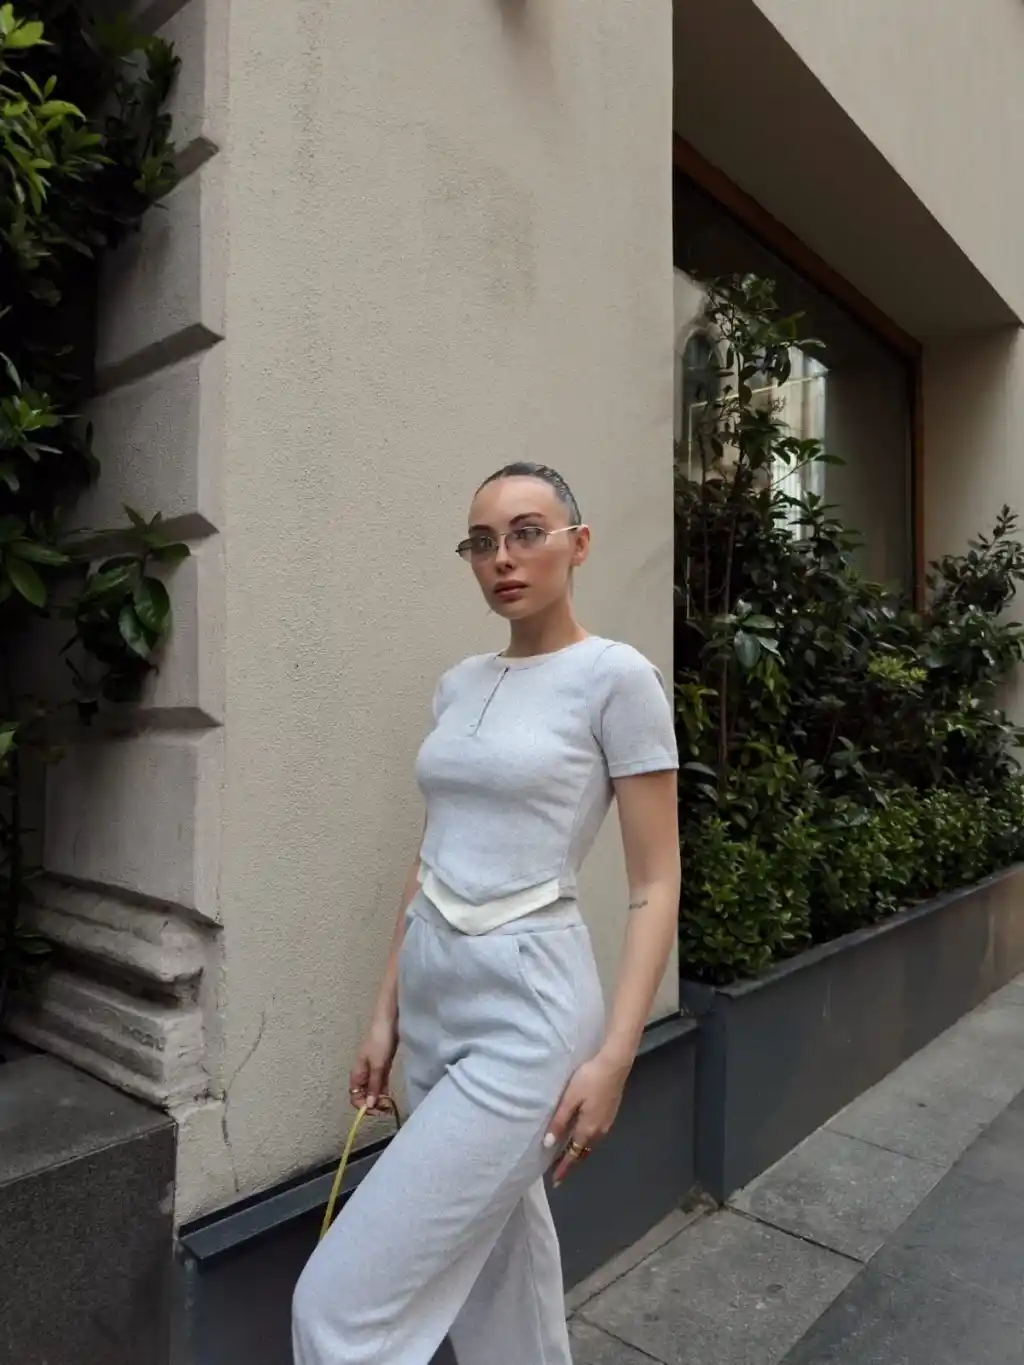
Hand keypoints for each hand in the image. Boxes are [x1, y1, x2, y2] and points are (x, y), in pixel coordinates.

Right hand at [349, 1015, 397, 1111]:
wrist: (388, 1022)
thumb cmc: (380, 1042)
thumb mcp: (377, 1065)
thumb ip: (374, 1086)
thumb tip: (369, 1106)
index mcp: (357, 1074)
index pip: (355, 1098)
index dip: (364, 1107)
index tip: (377, 1111)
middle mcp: (363, 1075)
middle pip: (364, 1096)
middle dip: (373, 1105)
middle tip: (387, 1109)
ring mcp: (373, 1071)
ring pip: (373, 1091)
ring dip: (380, 1100)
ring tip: (390, 1106)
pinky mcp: (382, 1067)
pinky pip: (381, 1084)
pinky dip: (384, 1092)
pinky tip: (390, 1097)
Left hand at [544, 1048, 631, 1185]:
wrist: (615, 1064)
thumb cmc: (589, 1079)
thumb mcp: (570, 1099)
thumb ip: (559, 1122)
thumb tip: (548, 1144)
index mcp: (588, 1129)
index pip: (573, 1154)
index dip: (564, 1168)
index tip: (556, 1181)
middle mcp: (599, 1131)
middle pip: (583, 1152)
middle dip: (571, 1162)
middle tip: (558, 1171)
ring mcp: (607, 1123)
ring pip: (590, 1144)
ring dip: (579, 1152)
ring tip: (567, 1155)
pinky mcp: (610, 1114)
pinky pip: (595, 1135)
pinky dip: (585, 1141)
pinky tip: (580, 1136)